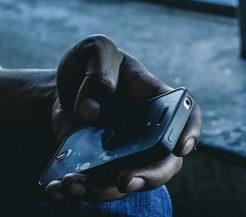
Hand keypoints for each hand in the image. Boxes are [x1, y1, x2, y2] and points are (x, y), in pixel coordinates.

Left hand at [44, 35, 201, 202]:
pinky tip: (55, 187)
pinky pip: (95, 187)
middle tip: (123, 180)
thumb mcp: (94, 51)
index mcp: (155, 99)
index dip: (190, 132)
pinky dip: (76, 192)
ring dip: (101, 190)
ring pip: (126, 183)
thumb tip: (90, 110)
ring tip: (70, 184)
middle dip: (147, 177)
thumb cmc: (91, 64)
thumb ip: (98, 72)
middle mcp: (148, 133)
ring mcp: (127, 155)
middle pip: (164, 164)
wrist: (64, 88)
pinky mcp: (102, 168)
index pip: (187, 116)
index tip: (179, 147)